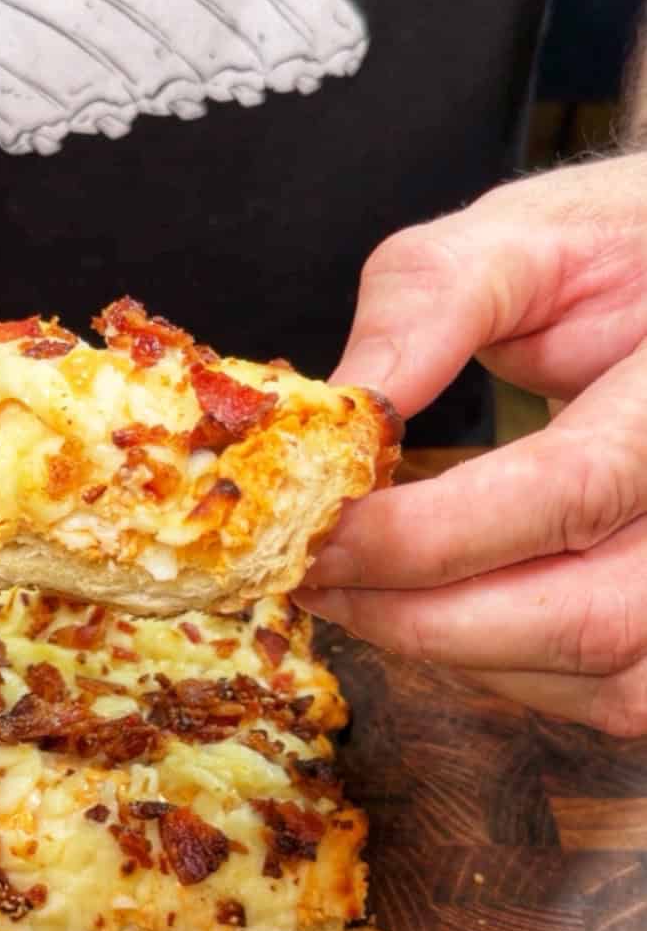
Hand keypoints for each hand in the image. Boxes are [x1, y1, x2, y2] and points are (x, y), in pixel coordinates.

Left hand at [294, 152, 646, 735]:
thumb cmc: (620, 255)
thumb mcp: (526, 239)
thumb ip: (428, 305)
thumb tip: (337, 415)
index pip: (571, 490)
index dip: (429, 535)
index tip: (317, 533)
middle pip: (588, 616)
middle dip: (424, 618)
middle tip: (314, 580)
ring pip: (600, 676)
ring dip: (454, 652)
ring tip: (357, 592)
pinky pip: (608, 691)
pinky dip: (503, 666)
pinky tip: (435, 611)